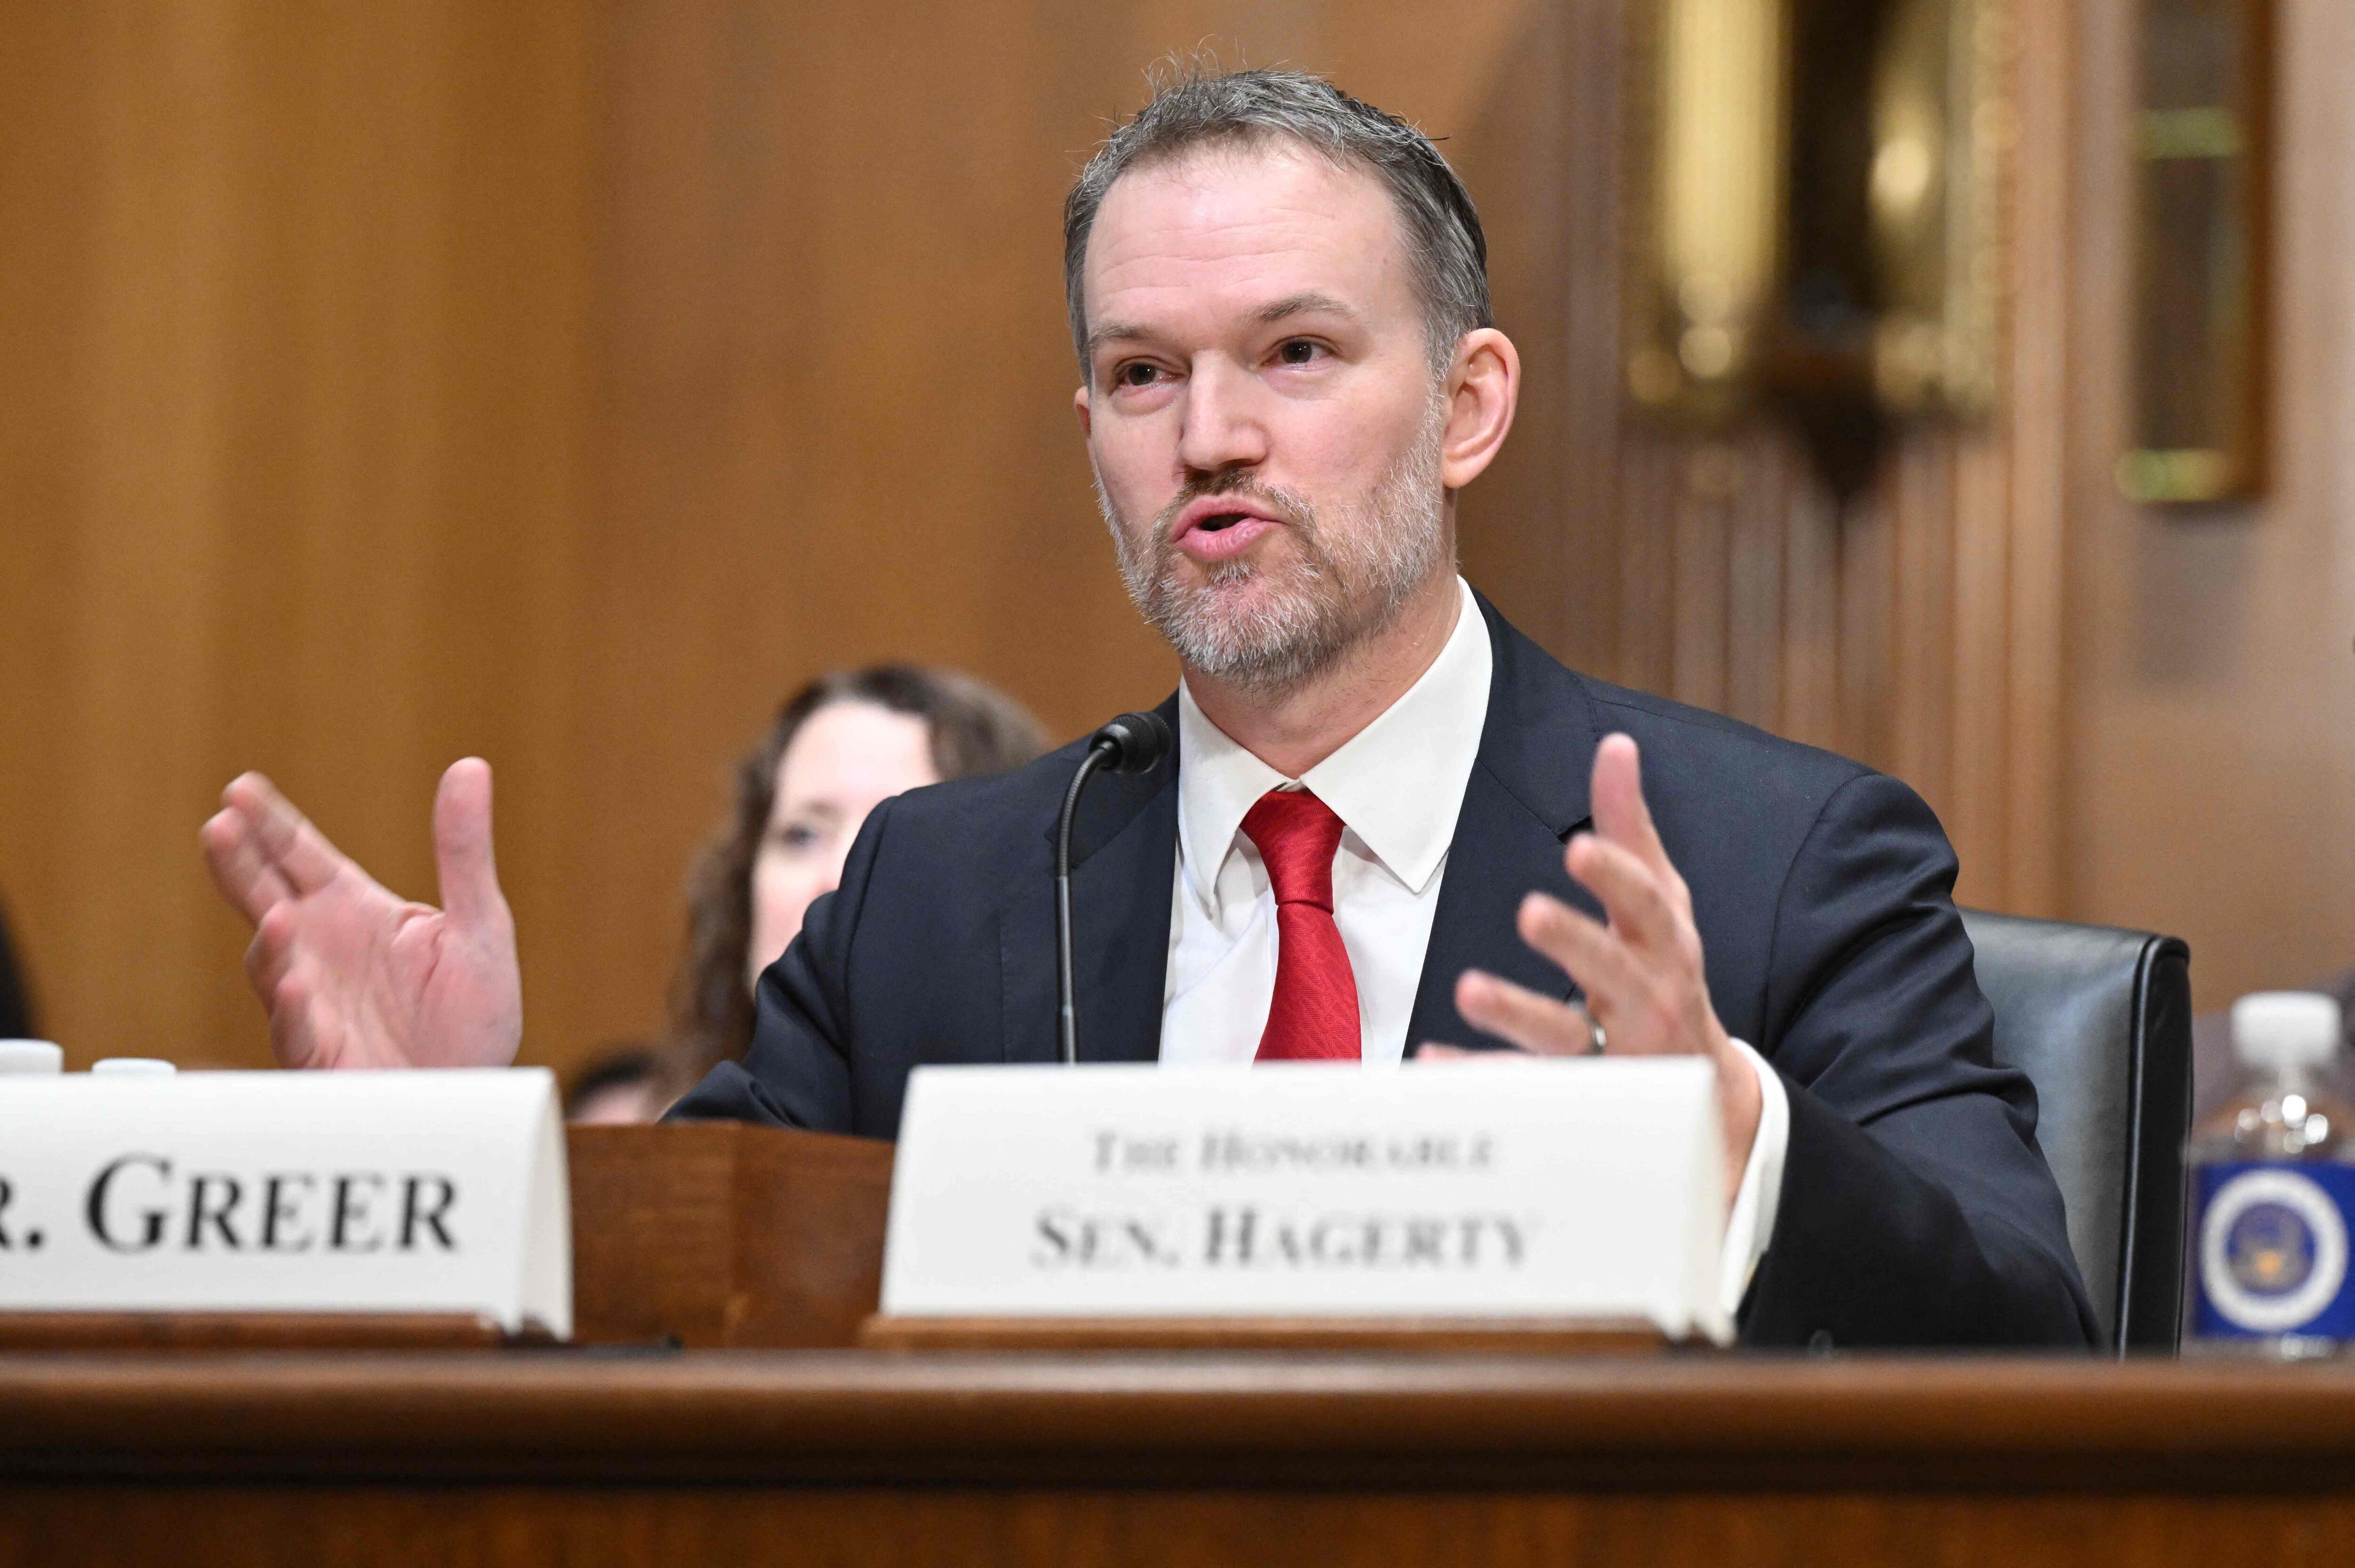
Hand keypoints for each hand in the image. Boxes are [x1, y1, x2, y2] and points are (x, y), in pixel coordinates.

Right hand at [199, 760, 522, 1070]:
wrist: (473, 1091)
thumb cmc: (471, 1013)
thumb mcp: (480, 925)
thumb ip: (464, 851)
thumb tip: (470, 766)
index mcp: (355, 911)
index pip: (299, 855)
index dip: (269, 823)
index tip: (239, 789)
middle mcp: (321, 948)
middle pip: (265, 895)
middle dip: (239, 864)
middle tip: (220, 828)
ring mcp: (311, 1000)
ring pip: (271, 964)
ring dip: (270, 941)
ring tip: (278, 915)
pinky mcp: (318, 1053)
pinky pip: (298, 1029)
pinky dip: (296, 1007)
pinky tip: (298, 984)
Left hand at [1425, 734, 1762, 1203]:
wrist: (1705, 1099)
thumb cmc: (1666, 974)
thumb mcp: (1660, 903)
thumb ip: (1630, 829)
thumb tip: (1615, 745)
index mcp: (1665, 945)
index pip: (1648, 905)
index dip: (1618, 876)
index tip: (1579, 846)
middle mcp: (1648, 999)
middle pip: (1612, 971)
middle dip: (1575, 941)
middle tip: (1529, 911)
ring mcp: (1616, 1057)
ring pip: (1566, 1036)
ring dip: (1517, 1013)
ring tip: (1467, 989)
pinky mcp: (1580, 1099)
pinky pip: (1524, 1090)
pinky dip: (1477, 1075)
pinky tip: (1429, 1059)